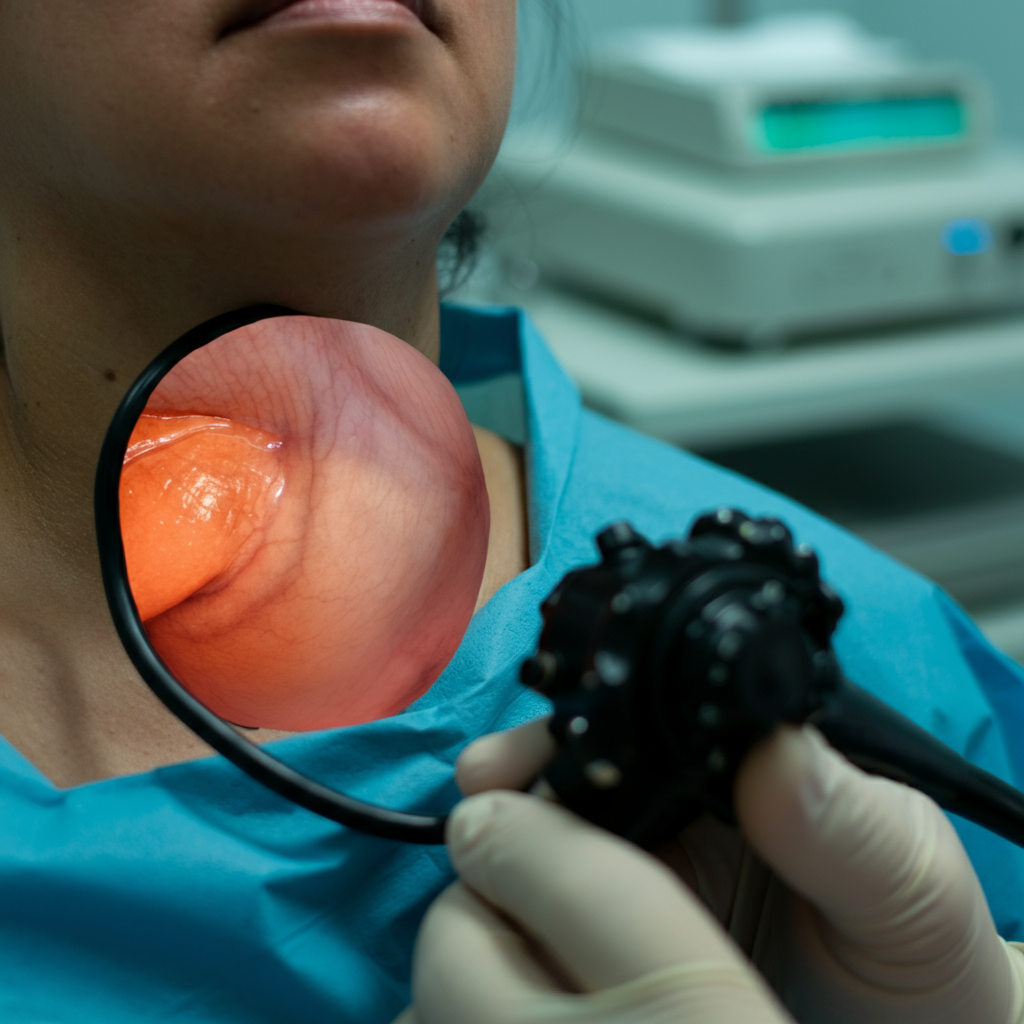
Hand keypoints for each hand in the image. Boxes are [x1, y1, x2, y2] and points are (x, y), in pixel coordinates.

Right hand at [449, 718, 1023, 1023]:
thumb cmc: (916, 958)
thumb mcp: (912, 887)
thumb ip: (859, 825)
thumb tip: (776, 754)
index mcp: (746, 765)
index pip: (657, 717)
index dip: (589, 724)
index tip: (526, 750)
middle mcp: (687, 803)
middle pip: (591, 763)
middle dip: (527, 766)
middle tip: (481, 785)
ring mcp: (652, 867)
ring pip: (562, 827)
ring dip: (513, 826)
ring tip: (474, 835)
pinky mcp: (625, 933)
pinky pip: (562, 901)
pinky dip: (523, 893)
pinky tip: (499, 895)